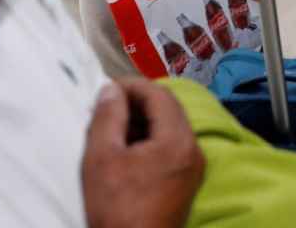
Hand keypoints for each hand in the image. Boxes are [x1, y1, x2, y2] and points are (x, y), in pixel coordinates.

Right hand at [82, 79, 203, 227]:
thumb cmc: (117, 209)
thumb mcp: (102, 157)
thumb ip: (108, 117)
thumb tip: (111, 90)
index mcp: (177, 141)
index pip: (160, 94)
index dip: (131, 86)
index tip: (107, 89)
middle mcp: (193, 151)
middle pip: (168, 109)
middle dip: (137, 102)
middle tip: (107, 107)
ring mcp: (192, 168)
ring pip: (170, 128)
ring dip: (142, 121)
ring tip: (111, 129)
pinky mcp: (186, 182)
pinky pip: (171, 147)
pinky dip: (150, 140)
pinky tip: (125, 150)